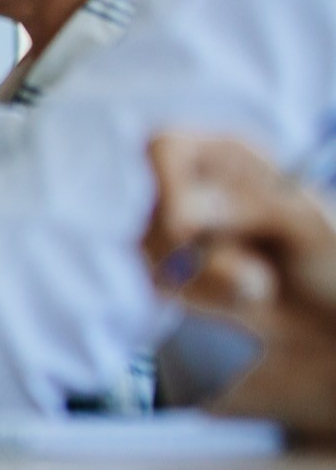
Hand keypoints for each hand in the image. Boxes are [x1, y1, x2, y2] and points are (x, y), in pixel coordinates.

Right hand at [146, 132, 335, 436]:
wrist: (331, 321)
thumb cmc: (331, 259)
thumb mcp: (306, 223)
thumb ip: (247, 207)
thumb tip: (177, 217)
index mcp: (226, 157)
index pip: (164, 148)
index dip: (164, 181)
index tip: (182, 227)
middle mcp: (191, 188)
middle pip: (151, 209)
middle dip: (196, 252)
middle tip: (253, 277)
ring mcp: (172, 234)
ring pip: (152, 255)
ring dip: (209, 282)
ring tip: (260, 288)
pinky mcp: (166, 276)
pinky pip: (158, 288)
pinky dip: (204, 301)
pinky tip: (240, 303)